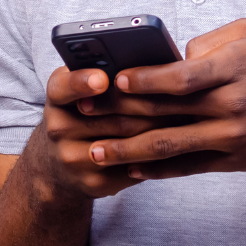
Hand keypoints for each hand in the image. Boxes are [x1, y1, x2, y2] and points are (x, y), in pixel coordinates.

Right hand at [40, 65, 180, 198]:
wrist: (59, 163)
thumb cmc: (84, 111)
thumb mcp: (83, 88)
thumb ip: (105, 72)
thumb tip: (150, 61)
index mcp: (57, 96)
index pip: (65, 86)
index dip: (83, 82)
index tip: (102, 79)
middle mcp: (57, 128)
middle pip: (110, 114)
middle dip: (148, 102)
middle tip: (180, 91)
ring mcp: (73, 159)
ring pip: (127, 141)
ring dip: (161, 127)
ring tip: (188, 113)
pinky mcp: (93, 184)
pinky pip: (134, 167)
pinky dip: (158, 154)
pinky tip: (178, 141)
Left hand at [79, 19, 245, 179]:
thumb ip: (208, 42)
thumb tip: (170, 58)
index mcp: (234, 69)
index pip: (183, 77)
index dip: (146, 80)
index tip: (114, 80)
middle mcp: (231, 105)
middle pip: (166, 113)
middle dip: (120, 115)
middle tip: (83, 115)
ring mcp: (230, 137)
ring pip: (170, 146)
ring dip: (127, 151)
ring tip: (93, 151)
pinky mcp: (230, 160)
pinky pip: (186, 167)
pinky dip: (155, 169)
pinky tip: (127, 168)